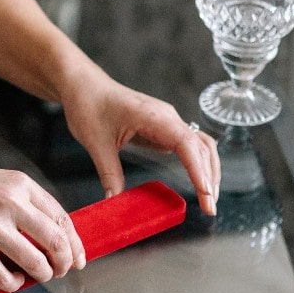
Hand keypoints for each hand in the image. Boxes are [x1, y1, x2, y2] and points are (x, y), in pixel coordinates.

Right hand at [0, 150, 85, 292]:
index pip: (61, 217)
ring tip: (36, 276)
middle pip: (55, 240)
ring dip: (42, 275)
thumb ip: (20, 202)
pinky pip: (3, 276)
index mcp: (19, 184)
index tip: (78, 257)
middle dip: (64, 262)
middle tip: (60, 271)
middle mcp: (9, 202)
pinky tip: (11, 279)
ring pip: (35, 261)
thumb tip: (46, 231)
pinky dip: (13, 283)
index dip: (75, 243)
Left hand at [61, 69, 220, 214]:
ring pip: (199, 145)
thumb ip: (109, 173)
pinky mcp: (162, 127)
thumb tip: (115, 202)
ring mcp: (166, 121)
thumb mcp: (96, 143)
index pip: (187, 143)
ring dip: (207, 170)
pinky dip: (197, 163)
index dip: (199, 170)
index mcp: (153, 116)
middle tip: (210, 207)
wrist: (83, 85)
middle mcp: (166, 117)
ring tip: (208, 198)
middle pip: (201, 146)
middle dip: (209, 176)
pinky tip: (197, 180)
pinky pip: (187, 145)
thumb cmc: (89, 104)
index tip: (206, 193)